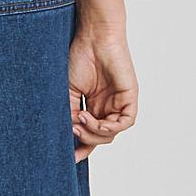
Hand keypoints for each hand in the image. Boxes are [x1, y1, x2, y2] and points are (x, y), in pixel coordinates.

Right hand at [68, 22, 137, 161]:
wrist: (93, 37)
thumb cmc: (79, 57)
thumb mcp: (67, 91)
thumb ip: (67, 114)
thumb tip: (65, 136)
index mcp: (93, 105)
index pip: (90, 133)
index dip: (81, 147)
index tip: (69, 157)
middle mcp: (107, 106)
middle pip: (101, 137)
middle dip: (86, 140)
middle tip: (73, 131)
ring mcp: (119, 102)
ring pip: (112, 133)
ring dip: (95, 133)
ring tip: (80, 121)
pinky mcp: (130, 97)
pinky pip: (125, 122)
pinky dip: (110, 127)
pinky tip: (95, 120)